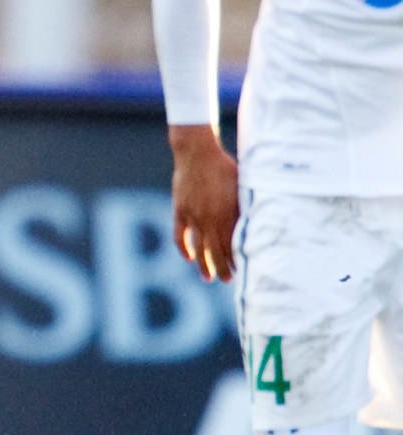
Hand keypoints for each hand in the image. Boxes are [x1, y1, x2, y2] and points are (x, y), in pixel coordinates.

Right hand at [169, 124, 237, 282]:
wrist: (197, 153)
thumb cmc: (225, 167)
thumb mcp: (242, 186)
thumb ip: (244, 207)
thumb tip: (255, 226)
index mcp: (226, 213)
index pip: (231, 244)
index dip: (235, 260)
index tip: (240, 271)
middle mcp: (208, 218)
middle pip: (214, 250)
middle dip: (221, 268)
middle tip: (226, 281)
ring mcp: (192, 216)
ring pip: (197, 247)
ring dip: (202, 264)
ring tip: (206, 277)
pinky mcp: (179, 211)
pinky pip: (180, 235)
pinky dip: (183, 248)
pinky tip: (188, 257)